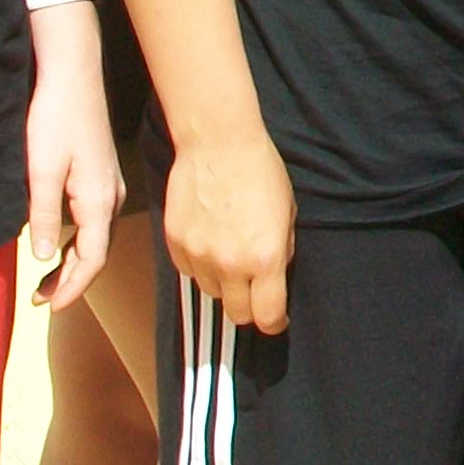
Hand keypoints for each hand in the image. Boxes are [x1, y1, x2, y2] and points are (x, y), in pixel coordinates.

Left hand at [23, 7, 122, 309]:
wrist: (74, 75)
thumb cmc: (56, 118)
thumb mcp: (41, 170)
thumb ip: (42, 216)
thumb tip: (42, 258)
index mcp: (99, 201)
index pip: (92, 260)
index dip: (72, 289)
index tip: (50, 309)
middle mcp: (111, 198)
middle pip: (97, 253)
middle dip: (72, 281)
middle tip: (42, 301)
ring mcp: (110, 187)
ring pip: (96, 238)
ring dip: (74, 263)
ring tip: (47, 281)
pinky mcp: (102, 176)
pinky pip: (94, 222)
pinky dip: (78, 242)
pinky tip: (59, 243)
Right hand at [167, 131, 296, 333]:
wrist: (218, 142)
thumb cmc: (260, 171)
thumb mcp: (288, 213)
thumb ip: (282, 250)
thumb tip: (275, 274)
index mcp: (266, 259)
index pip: (268, 316)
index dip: (275, 322)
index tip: (277, 318)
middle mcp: (230, 264)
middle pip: (237, 314)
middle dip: (249, 308)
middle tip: (254, 291)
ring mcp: (199, 255)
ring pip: (211, 292)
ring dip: (224, 283)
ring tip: (231, 254)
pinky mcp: (175, 243)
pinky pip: (189, 270)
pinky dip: (200, 264)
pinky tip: (210, 240)